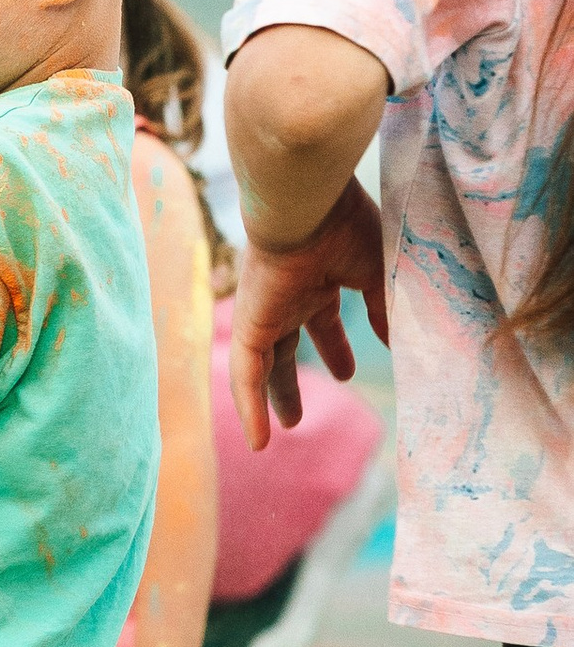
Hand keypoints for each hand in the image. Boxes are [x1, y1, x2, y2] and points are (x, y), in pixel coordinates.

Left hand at [229, 178, 386, 449]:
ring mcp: (266, 310)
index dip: (336, 348)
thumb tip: (400, 344)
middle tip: (297, 414)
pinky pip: (246, 374)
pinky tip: (258, 442)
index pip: (323, 320)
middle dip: (293, 380)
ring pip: (265, 365)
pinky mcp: (249, 324)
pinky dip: (250, 407)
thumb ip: (386, 309)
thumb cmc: (347, 227)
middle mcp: (288, 296)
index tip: (347, 373)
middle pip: (287, 347)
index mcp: (318, 278)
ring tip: (283, 430)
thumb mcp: (380, 273)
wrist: (309, 204)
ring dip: (273, 398)